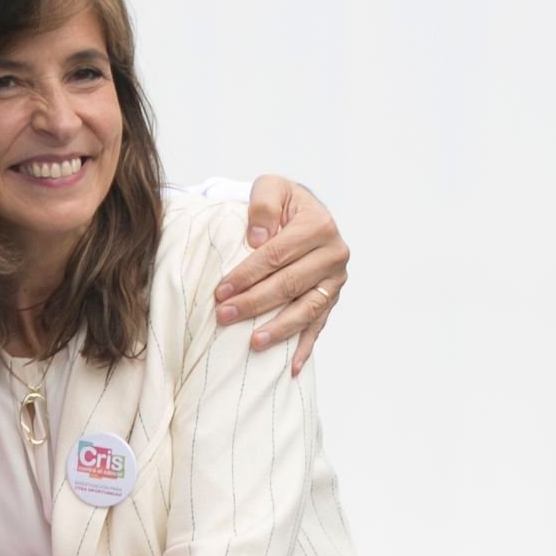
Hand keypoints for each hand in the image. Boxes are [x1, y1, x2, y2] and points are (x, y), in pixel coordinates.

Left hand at [214, 176, 347, 375]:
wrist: (303, 212)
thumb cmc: (282, 203)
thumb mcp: (271, 188)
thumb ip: (263, 205)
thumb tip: (257, 237)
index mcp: (318, 225)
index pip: (276, 255)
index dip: (247, 275)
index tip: (221, 291)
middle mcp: (334, 254)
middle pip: (290, 285)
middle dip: (255, 303)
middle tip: (224, 316)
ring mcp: (335, 280)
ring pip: (307, 309)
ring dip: (280, 329)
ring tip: (254, 343)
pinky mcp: (332, 298)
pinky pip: (319, 325)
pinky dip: (305, 346)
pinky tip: (291, 368)